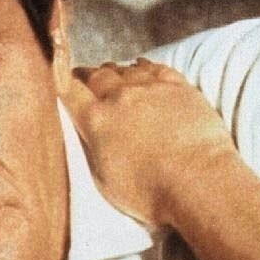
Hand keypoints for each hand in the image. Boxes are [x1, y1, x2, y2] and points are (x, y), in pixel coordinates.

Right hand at [62, 58, 236, 226]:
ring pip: (125, 69)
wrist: (198, 183)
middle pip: (97, 75)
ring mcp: (151, 88)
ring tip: (115, 78)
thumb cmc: (150, 193)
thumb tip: (90, 132)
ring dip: (116, 73)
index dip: (62, 83)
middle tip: (86, 79)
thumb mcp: (103, 179)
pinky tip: (141, 67)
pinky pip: (155, 67)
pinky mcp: (178, 87)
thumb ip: (93, 148)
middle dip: (89, 76)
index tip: (61, 83)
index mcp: (96, 121)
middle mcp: (120, 97)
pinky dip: (143, 67)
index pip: (69, 89)